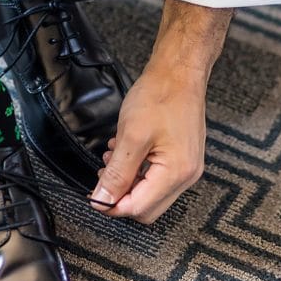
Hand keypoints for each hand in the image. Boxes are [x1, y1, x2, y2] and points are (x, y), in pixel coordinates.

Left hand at [88, 0, 232, 223]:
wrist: (179, 72)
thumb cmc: (160, 96)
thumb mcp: (131, 137)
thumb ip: (117, 173)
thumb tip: (103, 199)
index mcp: (176, 173)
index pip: (139, 208)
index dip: (112, 205)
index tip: (93, 196)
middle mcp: (186, 176)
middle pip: (147, 207)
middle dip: (121, 195)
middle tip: (102, 178)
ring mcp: (187, 167)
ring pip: (151, 193)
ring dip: (128, 182)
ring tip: (113, 159)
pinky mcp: (184, 158)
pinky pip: (158, 177)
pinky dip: (138, 171)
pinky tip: (126, 153)